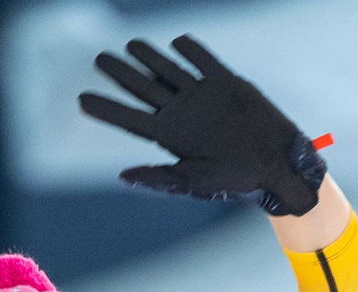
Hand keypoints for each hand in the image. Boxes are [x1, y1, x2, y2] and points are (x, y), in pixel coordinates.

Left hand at [78, 35, 326, 215]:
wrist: (276, 164)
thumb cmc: (236, 180)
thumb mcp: (194, 183)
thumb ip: (159, 178)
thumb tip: (122, 176)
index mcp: (169, 138)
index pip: (129, 120)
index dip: (106, 108)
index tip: (81, 99)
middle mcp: (180, 114)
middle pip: (142, 89)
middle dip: (120, 73)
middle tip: (99, 58)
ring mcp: (201, 96)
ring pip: (167, 70)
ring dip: (148, 57)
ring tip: (130, 44)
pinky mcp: (224, 82)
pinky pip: (203, 60)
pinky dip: (190, 50)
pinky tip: (176, 42)